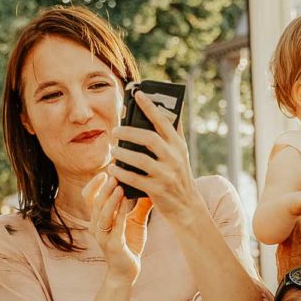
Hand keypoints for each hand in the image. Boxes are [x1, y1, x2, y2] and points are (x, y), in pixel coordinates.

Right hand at [84, 173, 151, 284]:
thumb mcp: (135, 221)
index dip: (94, 184)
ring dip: (110, 198)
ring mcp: (102, 237)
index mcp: (98, 219)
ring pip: (102, 213)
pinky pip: (115, 226)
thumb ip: (140, 205)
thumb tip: (150, 186)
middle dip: (104, 187)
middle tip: (115, 173)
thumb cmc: (129, 243)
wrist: (128, 270)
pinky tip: (127, 202)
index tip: (105, 171)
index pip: (89, 197)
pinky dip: (120, 213)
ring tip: (119, 185)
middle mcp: (96, 226)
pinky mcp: (113, 246)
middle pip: (95, 202)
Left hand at [108, 91, 198, 221]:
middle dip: (129, 132)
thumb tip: (171, 110)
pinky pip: (135, 179)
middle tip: (115, 130)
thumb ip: (174, 133)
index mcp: (178, 145)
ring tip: (113, 150)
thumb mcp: (181, 153)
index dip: (150, 106)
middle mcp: (174, 158)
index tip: (137, 94)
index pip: (163, 121)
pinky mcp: (158, 190)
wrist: (187, 206)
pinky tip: (113, 169)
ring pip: (140, 159)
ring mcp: (166, 174)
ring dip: (122, 153)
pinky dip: (122, 173)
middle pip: (149, 138)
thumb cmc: (179, 176)